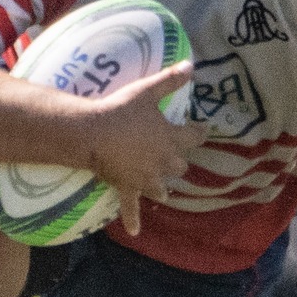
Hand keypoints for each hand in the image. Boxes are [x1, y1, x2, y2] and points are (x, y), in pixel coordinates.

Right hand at [82, 62, 206, 234]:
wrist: (94, 133)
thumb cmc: (121, 110)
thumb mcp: (147, 91)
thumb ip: (170, 79)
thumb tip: (192, 65)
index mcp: (170, 138)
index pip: (193, 136)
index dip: (198, 132)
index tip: (202, 130)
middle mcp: (163, 161)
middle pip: (180, 166)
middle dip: (178, 162)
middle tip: (175, 158)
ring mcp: (146, 177)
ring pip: (162, 187)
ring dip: (163, 186)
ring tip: (163, 189)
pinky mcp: (127, 187)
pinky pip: (131, 207)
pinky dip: (133, 219)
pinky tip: (135, 231)